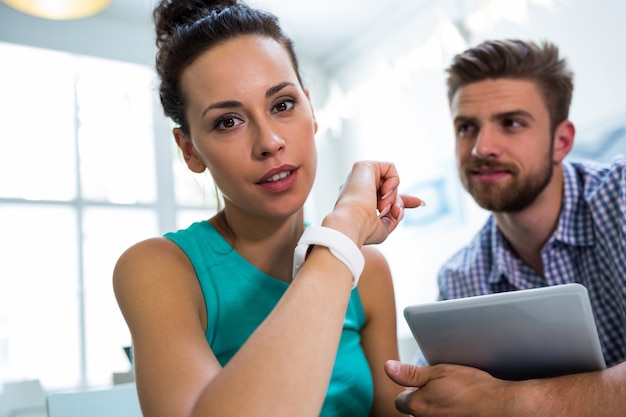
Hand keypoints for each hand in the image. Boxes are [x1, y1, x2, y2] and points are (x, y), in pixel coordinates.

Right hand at [325, 161, 422, 245]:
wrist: (352, 223)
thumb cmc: (363, 229)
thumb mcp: (383, 227)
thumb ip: (392, 218)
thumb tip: (399, 209)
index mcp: (359, 202)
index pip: (383, 196)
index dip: (400, 199)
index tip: (419, 203)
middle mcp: (358, 188)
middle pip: (389, 187)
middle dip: (398, 201)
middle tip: (393, 212)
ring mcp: (360, 177)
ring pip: (389, 181)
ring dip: (392, 196)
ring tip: (382, 206)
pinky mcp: (363, 166)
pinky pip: (390, 168)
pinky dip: (393, 181)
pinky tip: (384, 193)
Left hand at [384, 360, 508, 416]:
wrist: (500, 406)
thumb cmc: (473, 389)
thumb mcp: (439, 372)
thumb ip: (410, 373)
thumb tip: (388, 367)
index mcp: (417, 405)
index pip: (400, 400)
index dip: (410, 390)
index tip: (423, 385)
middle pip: (413, 412)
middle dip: (421, 402)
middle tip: (440, 392)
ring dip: (434, 410)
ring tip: (451, 400)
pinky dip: (446, 414)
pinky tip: (458, 408)